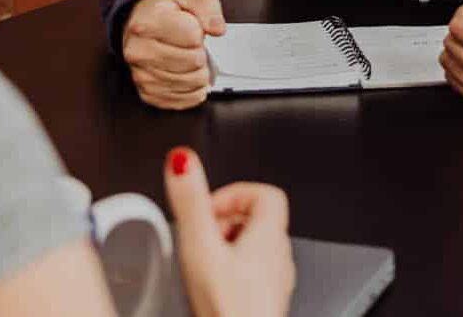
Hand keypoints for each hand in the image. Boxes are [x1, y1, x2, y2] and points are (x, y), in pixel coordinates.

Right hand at [122, 0, 225, 109]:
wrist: (141, 28)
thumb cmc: (167, 15)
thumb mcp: (190, 1)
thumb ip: (208, 10)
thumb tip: (218, 29)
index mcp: (148, 23)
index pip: (192, 35)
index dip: (200, 33)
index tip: (192, 29)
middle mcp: (139, 51)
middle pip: (193, 61)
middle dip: (201, 54)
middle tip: (193, 47)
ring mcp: (141, 75)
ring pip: (189, 82)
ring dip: (200, 73)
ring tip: (193, 61)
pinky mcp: (147, 94)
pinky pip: (182, 100)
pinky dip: (193, 91)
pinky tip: (191, 78)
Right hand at [164, 146, 294, 316]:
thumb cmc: (227, 309)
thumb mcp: (201, 247)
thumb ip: (191, 201)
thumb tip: (183, 161)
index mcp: (269, 235)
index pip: (266, 194)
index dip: (236, 193)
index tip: (210, 206)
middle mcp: (279, 257)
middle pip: (259, 222)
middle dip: (226, 223)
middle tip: (202, 236)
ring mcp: (275, 285)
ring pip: (256, 253)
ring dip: (229, 250)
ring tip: (203, 263)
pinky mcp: (265, 307)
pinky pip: (253, 280)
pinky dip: (233, 277)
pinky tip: (212, 292)